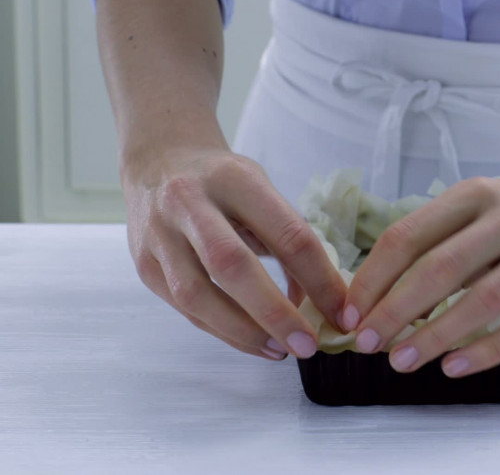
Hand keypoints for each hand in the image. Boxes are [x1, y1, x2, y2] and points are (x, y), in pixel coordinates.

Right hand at [122, 134, 346, 360]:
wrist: (158, 160)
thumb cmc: (224, 181)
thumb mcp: (263, 192)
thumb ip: (290, 241)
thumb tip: (320, 302)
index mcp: (235, 179)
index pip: (286, 234)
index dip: (320, 279)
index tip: (343, 314)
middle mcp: (189, 202)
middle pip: (232, 265)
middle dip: (274, 313)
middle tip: (308, 345)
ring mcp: (159, 234)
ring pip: (198, 295)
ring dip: (244, 331)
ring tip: (281, 351)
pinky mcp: (143, 264)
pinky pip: (186, 309)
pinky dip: (224, 331)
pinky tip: (254, 342)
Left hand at [341, 174, 499, 376]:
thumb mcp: (480, 209)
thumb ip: (437, 244)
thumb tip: (377, 301)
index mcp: (475, 194)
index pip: (409, 236)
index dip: (373, 279)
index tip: (350, 314)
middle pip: (441, 267)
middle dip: (395, 311)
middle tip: (366, 344)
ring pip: (484, 298)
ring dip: (436, 335)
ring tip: (402, 362)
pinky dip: (488, 349)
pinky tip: (455, 367)